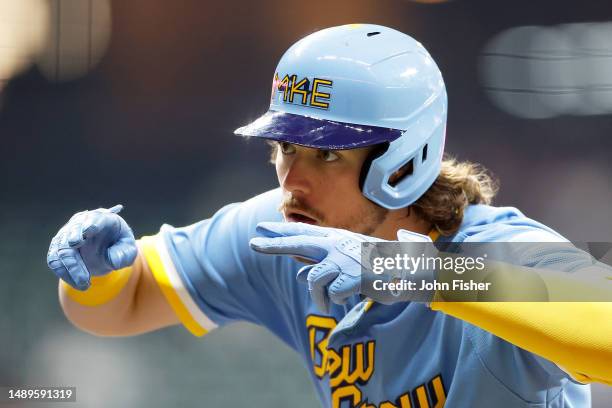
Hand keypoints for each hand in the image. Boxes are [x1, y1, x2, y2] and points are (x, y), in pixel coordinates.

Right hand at [47, 205, 137, 290]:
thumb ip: (124, 254)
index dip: (90, 224)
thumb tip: (111, 260)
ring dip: (70, 269)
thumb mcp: (128, 251)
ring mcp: (67, 233)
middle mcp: (82, 222)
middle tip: (85, 278)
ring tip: (84, 284)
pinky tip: (78, 284)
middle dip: (76, 257)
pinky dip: (65, 274)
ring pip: (60, 249)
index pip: (95, 218)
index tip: (87, 233)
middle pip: (73, 234)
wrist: (107, 251)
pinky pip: (55, 260)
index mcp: (103, 218)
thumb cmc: (120, 247)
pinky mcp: (59, 246)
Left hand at [250, 222, 434, 312]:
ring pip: (314, 279)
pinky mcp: (356, 275)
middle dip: (275, 244)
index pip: (304, 233)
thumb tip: (297, 275)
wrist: (410, 271)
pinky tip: (346, 302)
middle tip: (253, 243)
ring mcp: (347, 258)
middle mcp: (339, 245)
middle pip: (300, 243)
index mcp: (337, 240)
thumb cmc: (378, 267)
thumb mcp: (347, 266)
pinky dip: (336, 301)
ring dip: (318, 297)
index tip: (259, 231)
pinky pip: (334, 293)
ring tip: (328, 305)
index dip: (281, 233)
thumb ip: (322, 268)